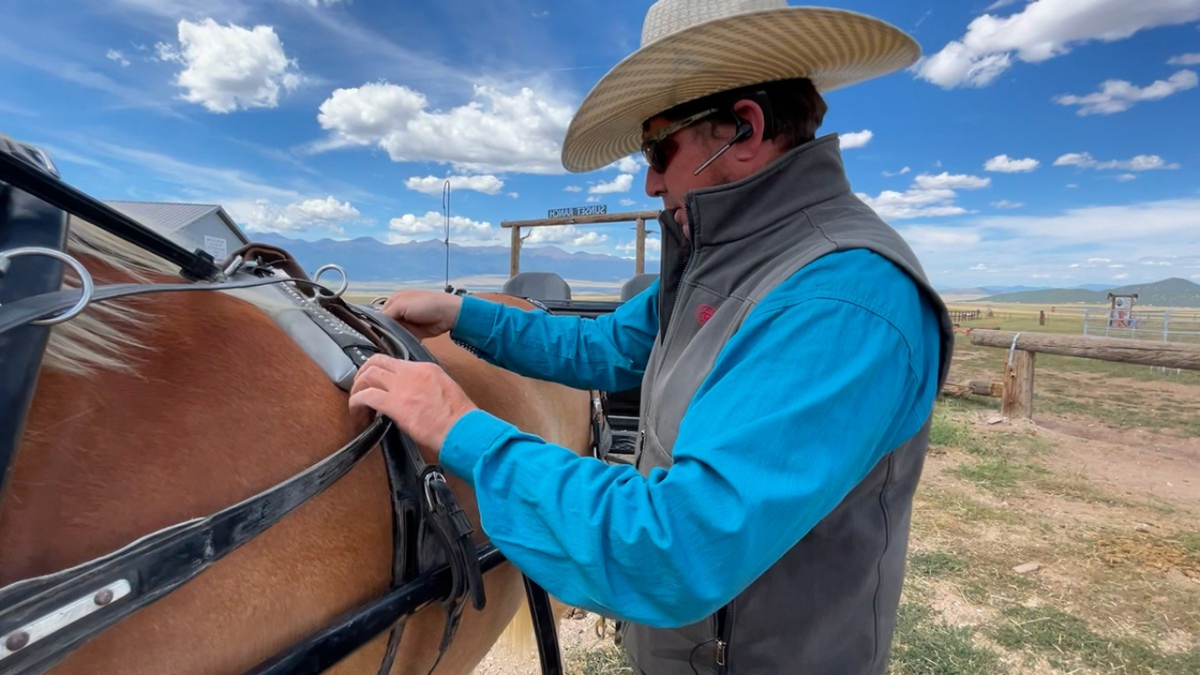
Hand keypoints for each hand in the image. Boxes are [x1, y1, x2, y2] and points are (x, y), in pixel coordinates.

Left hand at [348, 355, 477, 450]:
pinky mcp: (394, 404)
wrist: (462, 428)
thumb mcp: (444, 391)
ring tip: (357, 404)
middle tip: (360, 389)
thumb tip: (411, 395)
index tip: (376, 384)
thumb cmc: (458, 417)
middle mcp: (411, 372)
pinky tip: (358, 414)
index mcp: (425, 368)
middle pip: (376, 361)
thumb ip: (426, 387)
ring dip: (357, 389)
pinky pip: (366, 396)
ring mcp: (402, 386)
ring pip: (368, 375)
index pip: (395, 362)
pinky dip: (356, 403)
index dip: (380, 372)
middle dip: (363, 375)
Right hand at [379, 290, 462, 339]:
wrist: (448, 314)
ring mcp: (407, 322)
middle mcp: (399, 311)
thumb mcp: (402, 304)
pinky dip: (402, 342)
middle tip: (383, 340)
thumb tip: (375, 325)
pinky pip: (404, 339)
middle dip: (385, 332)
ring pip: (394, 333)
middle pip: (386, 325)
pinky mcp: (414, 332)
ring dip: (394, 338)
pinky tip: (398, 346)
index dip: (377, 323)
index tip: (375, 334)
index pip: (379, 314)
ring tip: (390, 344)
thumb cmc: (426, 304)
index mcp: (394, 301)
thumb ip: (387, 313)